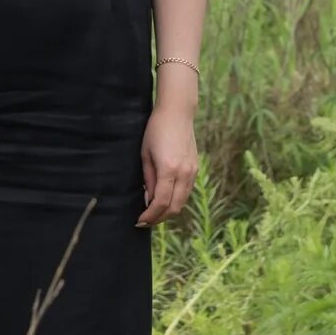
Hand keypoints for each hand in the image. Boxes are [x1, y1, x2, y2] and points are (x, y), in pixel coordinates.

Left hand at [139, 100, 199, 225]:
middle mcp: (184, 173)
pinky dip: (175, 200)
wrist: (177, 113)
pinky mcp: (195, 168)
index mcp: (169, 170)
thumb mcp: (145, 155)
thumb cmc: (156, 130)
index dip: (150, 216)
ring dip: (168, 211)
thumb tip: (149, 200)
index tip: (139, 221)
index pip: (160, 203)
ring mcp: (192, 171)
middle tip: (145, 221)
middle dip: (159, 218)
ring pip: (182, 202)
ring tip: (153, 213)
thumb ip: (149, 180)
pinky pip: (186, 191)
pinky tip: (164, 199)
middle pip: (174, 207)